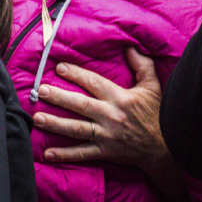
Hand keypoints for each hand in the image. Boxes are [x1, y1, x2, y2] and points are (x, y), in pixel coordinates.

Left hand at [33, 48, 165, 166]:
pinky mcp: (104, 152)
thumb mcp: (152, 86)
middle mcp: (110, 116)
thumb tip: (129, 46)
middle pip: (81, 105)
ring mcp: (106, 136)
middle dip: (59, 97)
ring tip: (37, 118)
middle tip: (42, 90)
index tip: (60, 67)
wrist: (163, 147)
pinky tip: (47, 153)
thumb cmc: (156, 113)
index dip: (77, 74)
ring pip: (77, 129)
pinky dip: (64, 154)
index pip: (94, 83)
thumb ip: (142, 64)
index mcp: (120, 98)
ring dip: (55, 123)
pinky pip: (82, 153)